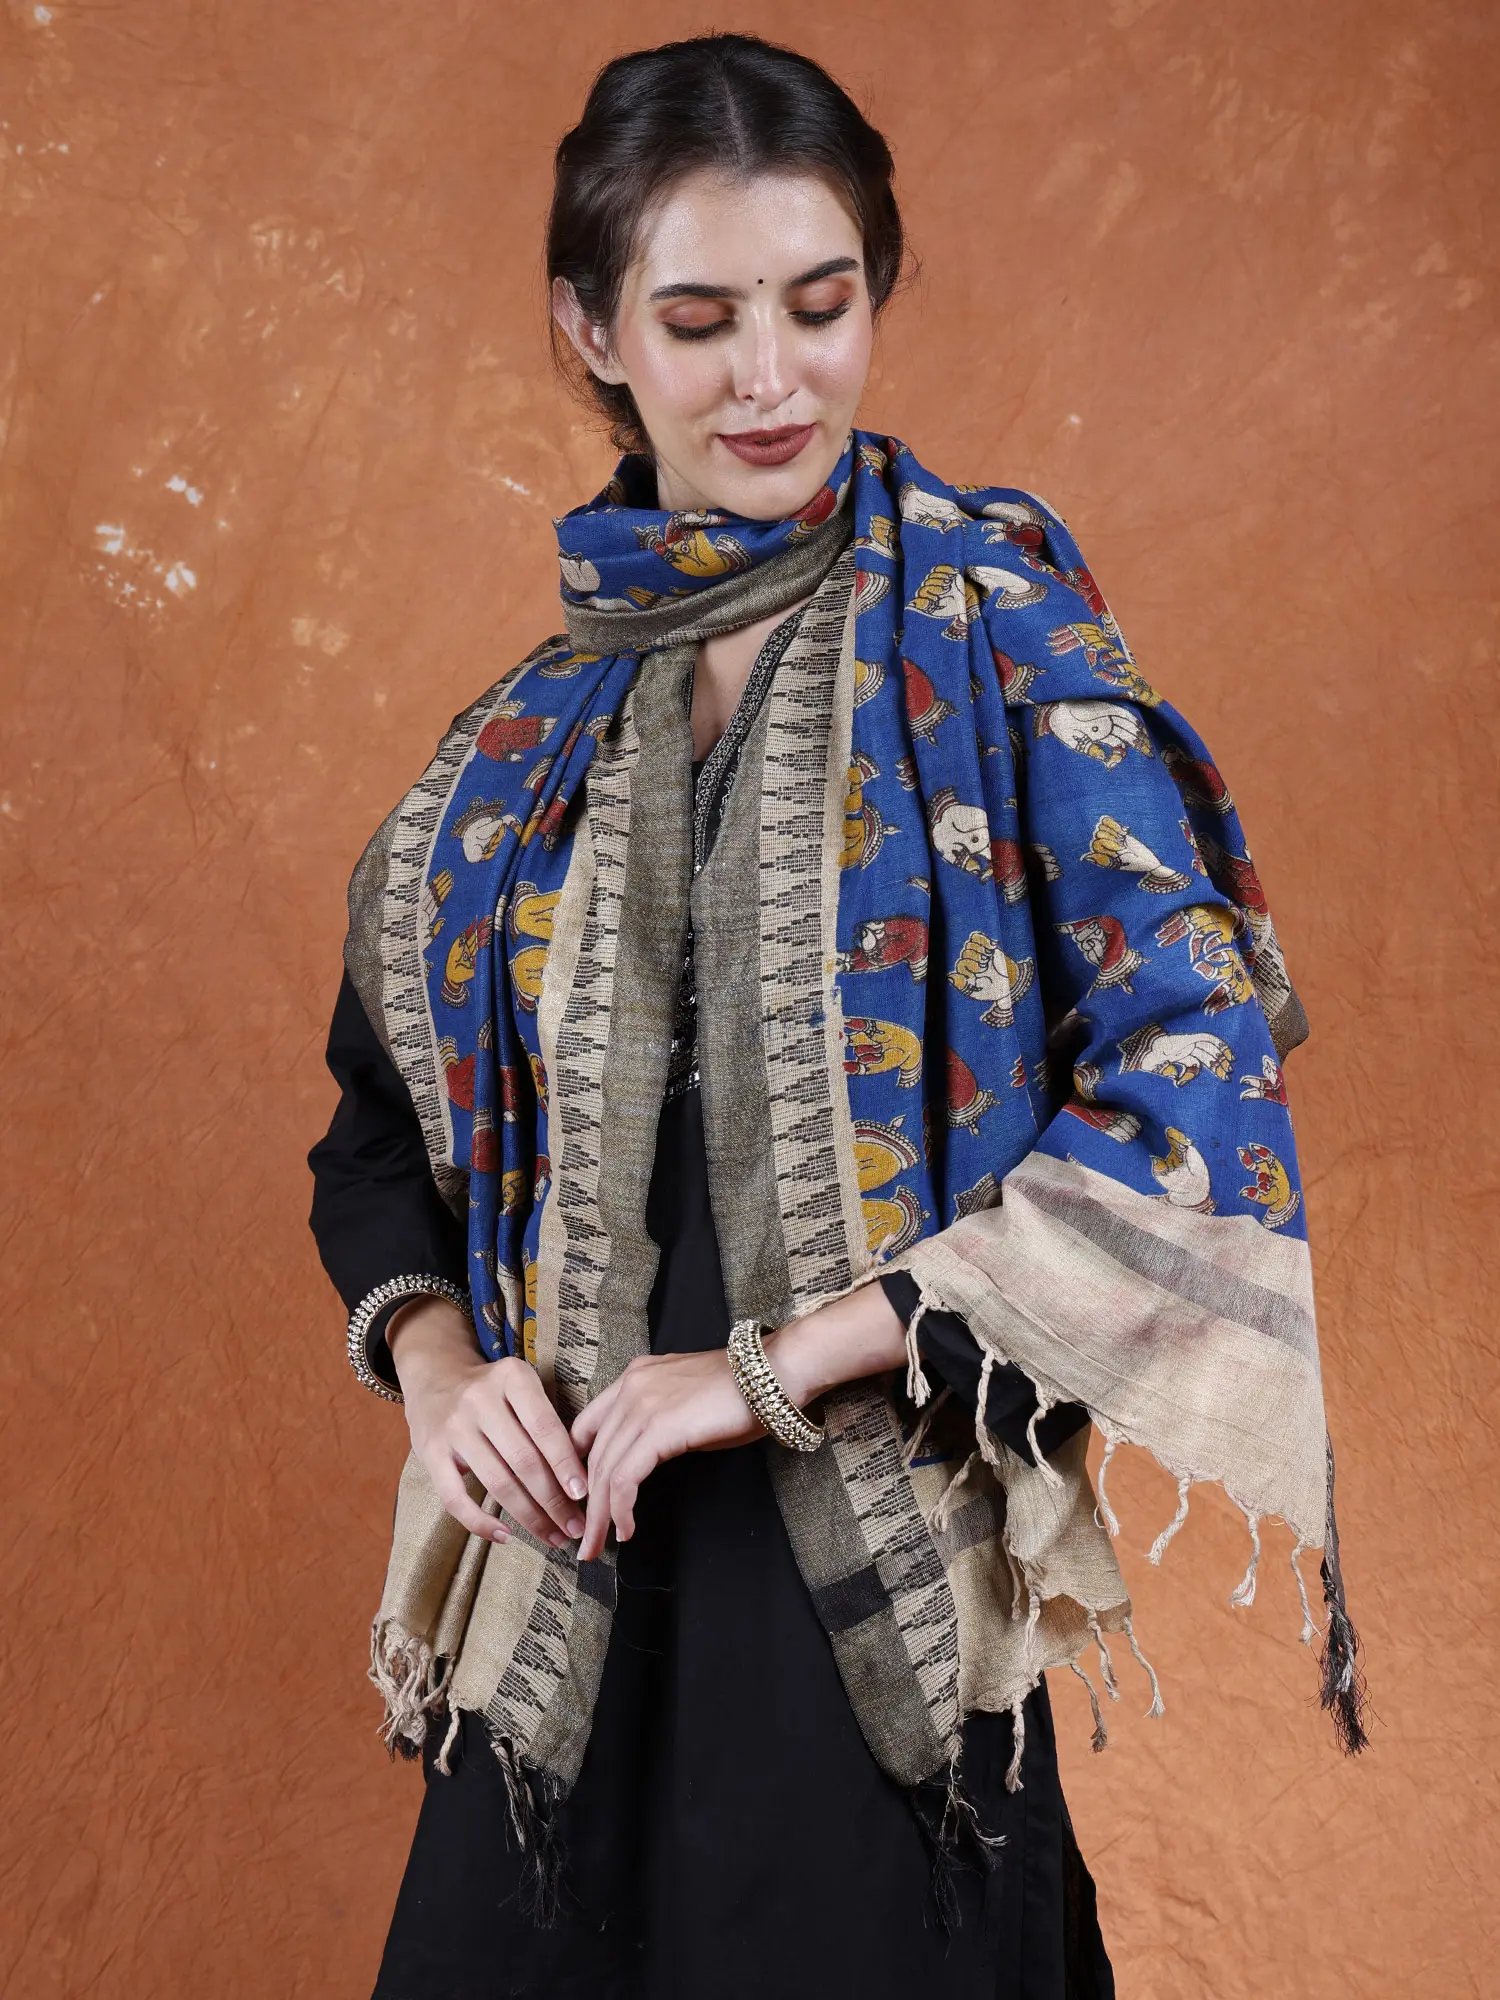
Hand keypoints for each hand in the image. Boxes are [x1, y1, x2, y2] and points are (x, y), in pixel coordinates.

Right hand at [388, 1297, 588, 1549]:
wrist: (435, 1377)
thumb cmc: (494, 1390)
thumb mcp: (521, 1386)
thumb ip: (546, 1421)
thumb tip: (579, 1478)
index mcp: (512, 1377)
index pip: (545, 1428)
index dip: (566, 1465)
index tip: (584, 1495)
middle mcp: (480, 1399)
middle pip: (524, 1461)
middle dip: (554, 1501)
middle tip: (576, 1527)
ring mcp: (453, 1427)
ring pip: (497, 1483)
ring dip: (529, 1517)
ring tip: (552, 1537)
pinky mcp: (429, 1453)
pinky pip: (455, 1498)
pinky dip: (481, 1522)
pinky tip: (505, 1536)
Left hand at [569, 1350, 765, 1560]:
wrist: (772, 1375)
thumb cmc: (741, 1393)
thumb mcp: (686, 1403)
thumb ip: (659, 1421)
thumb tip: (648, 1457)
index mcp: (635, 1376)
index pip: (588, 1427)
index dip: (579, 1468)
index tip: (585, 1501)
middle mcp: (630, 1387)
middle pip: (592, 1454)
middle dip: (586, 1502)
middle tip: (587, 1539)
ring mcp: (641, 1405)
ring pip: (603, 1470)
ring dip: (600, 1516)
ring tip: (599, 1546)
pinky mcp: (657, 1429)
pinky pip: (625, 1478)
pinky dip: (621, 1509)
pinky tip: (626, 1529)